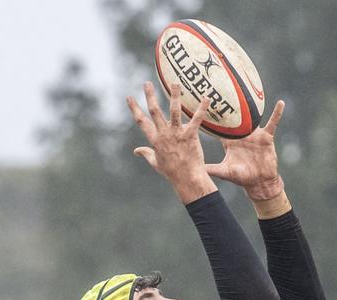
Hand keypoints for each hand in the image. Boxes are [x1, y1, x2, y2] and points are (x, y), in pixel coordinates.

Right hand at [127, 81, 215, 202]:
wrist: (186, 179)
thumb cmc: (172, 172)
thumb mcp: (155, 163)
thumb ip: (146, 154)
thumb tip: (136, 151)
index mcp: (154, 140)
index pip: (141, 122)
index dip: (134, 109)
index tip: (129, 97)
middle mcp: (164, 135)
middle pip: (154, 111)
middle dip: (150, 96)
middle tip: (147, 82)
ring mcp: (177, 134)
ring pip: (174, 111)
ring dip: (174, 96)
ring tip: (175, 83)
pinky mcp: (190, 136)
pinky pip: (196, 119)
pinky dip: (202, 108)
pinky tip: (207, 97)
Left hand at [204, 100, 285, 200]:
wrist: (259, 182)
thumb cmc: (242, 178)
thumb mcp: (225, 172)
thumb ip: (211, 169)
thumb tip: (197, 168)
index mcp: (230, 142)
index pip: (220, 128)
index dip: (213, 118)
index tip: (205, 106)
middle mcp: (242, 135)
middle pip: (236, 118)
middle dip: (230, 106)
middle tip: (223, 90)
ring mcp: (255, 135)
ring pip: (253, 118)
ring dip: (253, 106)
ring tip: (250, 90)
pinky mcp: (267, 137)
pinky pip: (273, 123)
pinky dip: (277, 114)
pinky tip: (281, 103)